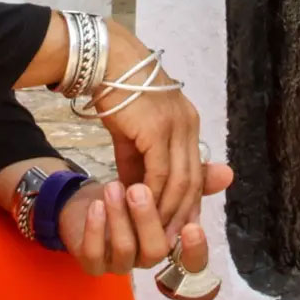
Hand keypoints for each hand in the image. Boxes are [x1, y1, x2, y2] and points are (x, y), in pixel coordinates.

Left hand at [60, 164, 234, 275]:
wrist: (84, 203)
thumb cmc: (126, 194)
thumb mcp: (158, 180)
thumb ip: (191, 180)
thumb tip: (228, 172)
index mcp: (167, 242)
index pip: (191, 262)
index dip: (195, 250)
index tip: (194, 227)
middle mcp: (146, 258)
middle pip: (157, 251)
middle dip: (148, 220)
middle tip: (138, 188)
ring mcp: (118, 263)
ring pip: (126, 251)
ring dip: (120, 217)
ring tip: (113, 187)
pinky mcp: (91, 263)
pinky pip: (94, 255)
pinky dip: (96, 229)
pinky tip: (96, 206)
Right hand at [92, 19, 208, 240]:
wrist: (104, 60)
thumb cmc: (116, 91)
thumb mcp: (131, 132)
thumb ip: (138, 160)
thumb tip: (136, 189)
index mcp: (187, 122)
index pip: (195, 171)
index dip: (187, 202)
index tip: (175, 226)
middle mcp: (189, 124)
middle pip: (193, 180)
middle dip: (181, 213)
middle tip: (167, 239)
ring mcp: (177, 126)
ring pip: (180, 181)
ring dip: (167, 210)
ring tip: (153, 231)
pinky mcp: (158, 130)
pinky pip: (161, 174)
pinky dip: (154, 196)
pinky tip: (141, 210)